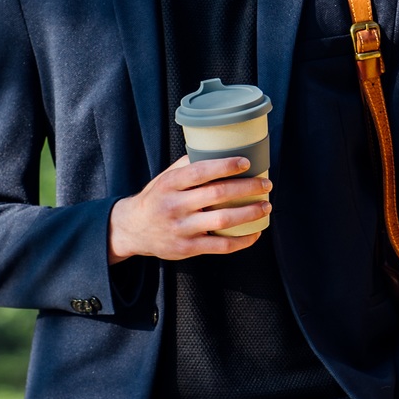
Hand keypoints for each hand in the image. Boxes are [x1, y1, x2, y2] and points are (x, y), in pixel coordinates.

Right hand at [109, 155, 271, 263]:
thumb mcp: (165, 178)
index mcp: (169, 184)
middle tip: (266, 184)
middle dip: (247, 188)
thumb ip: (189, 165)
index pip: (200, 171)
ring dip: (249, 213)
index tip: (246, 163)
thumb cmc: (157, 198)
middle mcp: (174, 206)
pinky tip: (255, 233)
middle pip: (217, 195)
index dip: (225, 166)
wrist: (132, 229)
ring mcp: (180, 228)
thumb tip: (222, 150)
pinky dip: (242, 241)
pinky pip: (220, 246)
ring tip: (265, 206)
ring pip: (222, 221)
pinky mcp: (186, 248)